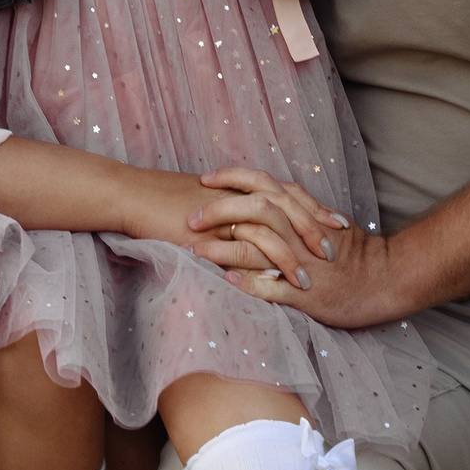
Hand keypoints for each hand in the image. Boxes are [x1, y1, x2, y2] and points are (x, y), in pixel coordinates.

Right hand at [120, 166, 334, 283]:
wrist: (132, 196)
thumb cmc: (162, 202)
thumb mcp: (205, 203)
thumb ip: (230, 214)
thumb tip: (247, 230)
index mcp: (241, 186)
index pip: (288, 194)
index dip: (314, 209)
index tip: (337, 223)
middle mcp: (239, 194)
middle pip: (289, 207)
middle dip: (314, 229)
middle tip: (335, 247)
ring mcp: (225, 211)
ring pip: (272, 228)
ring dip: (291, 255)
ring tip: (308, 281)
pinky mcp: (211, 231)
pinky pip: (243, 246)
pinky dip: (262, 264)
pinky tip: (276, 282)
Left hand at [201, 177, 408, 330]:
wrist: (387, 280)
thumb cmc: (355, 252)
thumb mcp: (326, 221)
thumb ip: (298, 208)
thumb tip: (269, 197)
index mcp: (303, 211)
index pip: (262, 183)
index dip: (231, 177)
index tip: (206, 179)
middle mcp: (300, 232)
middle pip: (254, 209)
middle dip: (218, 210)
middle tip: (191, 217)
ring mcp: (301, 262)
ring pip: (257, 246)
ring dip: (221, 247)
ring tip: (193, 249)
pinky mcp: (304, 293)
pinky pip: (270, 287)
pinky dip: (246, 283)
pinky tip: (223, 281)